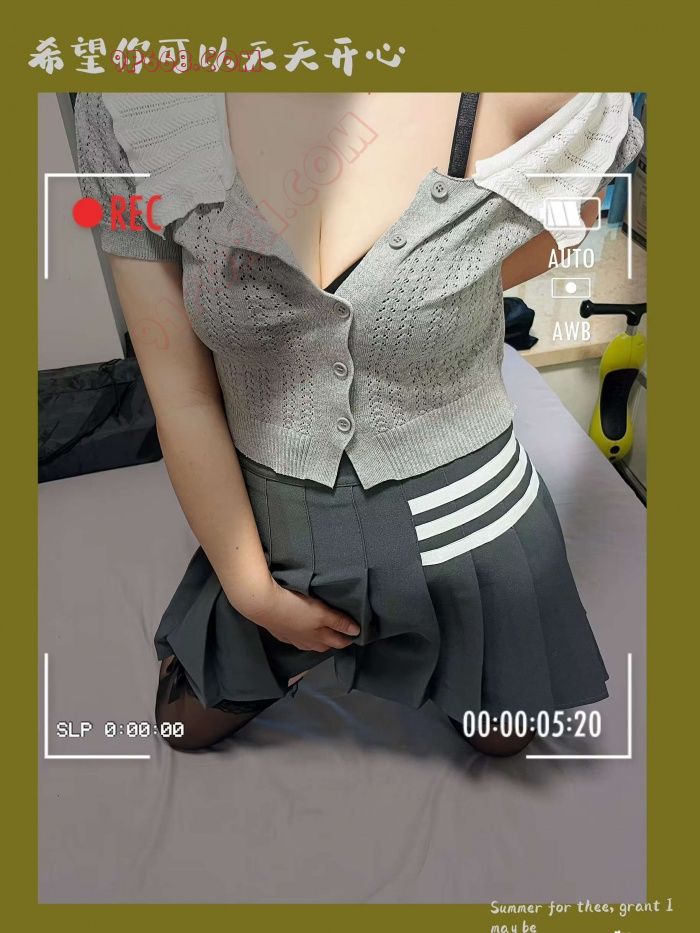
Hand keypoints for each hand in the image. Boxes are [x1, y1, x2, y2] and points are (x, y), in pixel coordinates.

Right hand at [243, 579, 360, 651]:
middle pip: (322, 646)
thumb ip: (338, 622)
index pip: (337, 642)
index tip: (356, 635)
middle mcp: (305, 640)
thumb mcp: (321, 613)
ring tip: (322, 634)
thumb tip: (356, 632)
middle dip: (333, 642)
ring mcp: (290, 636)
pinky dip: (300, 636)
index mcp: (318, 637)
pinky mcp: (278, 630)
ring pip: (307, 643)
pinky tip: (298, 630)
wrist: (263, 605)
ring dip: (316, 640)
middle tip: (341, 634)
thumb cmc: (295, 607)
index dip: (347, 639)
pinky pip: (293, 638)